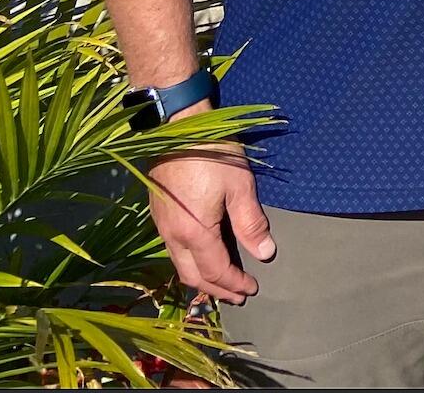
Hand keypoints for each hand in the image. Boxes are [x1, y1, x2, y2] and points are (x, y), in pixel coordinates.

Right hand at [146, 126, 273, 305]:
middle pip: (193, 276)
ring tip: (221, 283)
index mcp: (195, 232)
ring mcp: (161, 226)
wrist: (176, 128)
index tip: (252, 289)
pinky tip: (202, 257)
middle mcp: (172, 236)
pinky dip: (190, 262)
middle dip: (216, 290)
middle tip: (237, 296)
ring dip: (200, 278)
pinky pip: (173, 251)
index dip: (234, 284)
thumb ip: (251, 223)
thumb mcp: (240, 186)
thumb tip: (265, 254)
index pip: (215, 271)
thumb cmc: (212, 153)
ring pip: (179, 265)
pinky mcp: (158, 214)